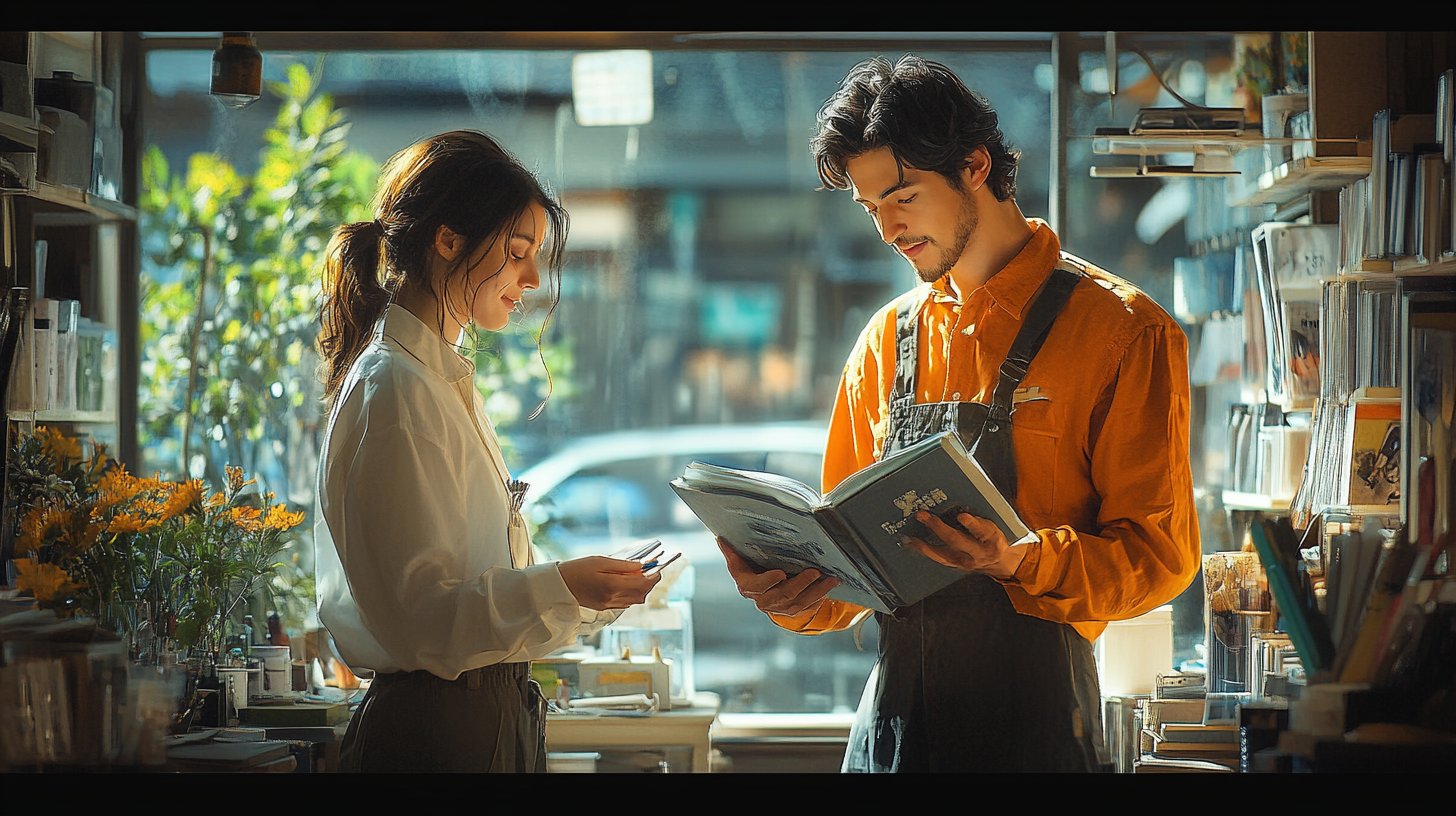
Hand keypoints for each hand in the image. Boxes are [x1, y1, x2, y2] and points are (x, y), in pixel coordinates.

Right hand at [558, 556, 661, 609]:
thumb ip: (622, 565)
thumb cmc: (576, 570)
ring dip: (642, 588)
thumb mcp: (599, 561)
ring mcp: (608, 605)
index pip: (642, 582)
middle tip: (651, 568)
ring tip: (640, 574)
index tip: (657, 565)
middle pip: (642, 593)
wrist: (557, 586)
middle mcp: (612, 599)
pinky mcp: (604, 608)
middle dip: (650, 582)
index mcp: (611, 586)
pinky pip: (626, 603)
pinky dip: (632, 593)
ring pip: (636, 600)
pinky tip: (627, 583)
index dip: (653, 574)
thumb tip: (641, 566)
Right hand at [716, 536, 838, 616]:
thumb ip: (731, 551)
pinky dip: (818, 600)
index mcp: (748, 587)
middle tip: (814, 572)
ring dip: (816, 592)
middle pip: (783, 595)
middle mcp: (763, 600)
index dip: (768, 581)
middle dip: (800, 584)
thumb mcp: (739, 562)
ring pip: (799, 604)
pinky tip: (828, 590)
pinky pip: (807, 608)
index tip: (780, 573)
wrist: (763, 590)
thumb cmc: (751, 570)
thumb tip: (719, 537)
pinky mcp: (792, 611)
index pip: (757, 586)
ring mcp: (779, 608)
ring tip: (830, 579)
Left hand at [900, 511, 1024, 579]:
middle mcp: (978, 552)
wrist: (999, 561)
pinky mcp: (955, 565)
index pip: (982, 530)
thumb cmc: (994, 537)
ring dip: (925, 543)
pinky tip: (912, 542)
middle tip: (923, 516)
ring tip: (911, 534)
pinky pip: (937, 558)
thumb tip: (960, 492)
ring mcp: (965, 561)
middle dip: (938, 528)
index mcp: (991, 537)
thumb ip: (980, 514)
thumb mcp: (995, 522)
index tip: (962, 516)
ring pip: (943, 553)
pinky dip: (923, 550)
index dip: (972, 524)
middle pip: (957, 541)